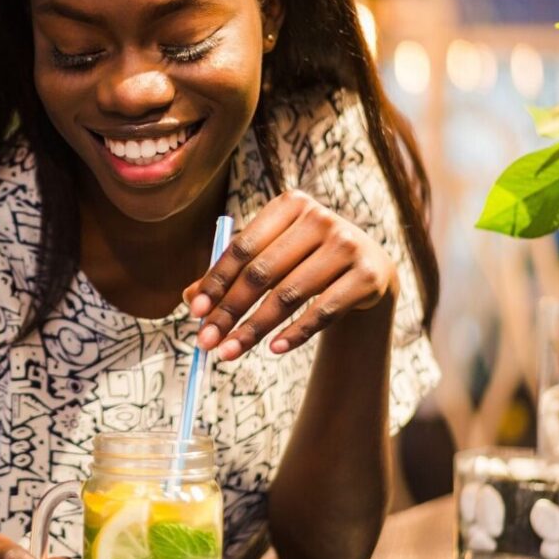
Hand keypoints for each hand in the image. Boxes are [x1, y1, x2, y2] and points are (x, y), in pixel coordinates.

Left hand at [184, 189, 396, 361]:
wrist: (369, 269)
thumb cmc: (307, 261)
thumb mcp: (272, 258)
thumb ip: (233, 274)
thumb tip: (189, 298)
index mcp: (290, 205)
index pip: (243, 247)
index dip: (216, 281)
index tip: (195, 311)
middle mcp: (320, 218)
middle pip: (262, 272)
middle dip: (229, 311)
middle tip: (206, 341)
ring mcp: (347, 245)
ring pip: (289, 295)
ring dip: (255, 328)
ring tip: (230, 352)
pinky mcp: (366, 276)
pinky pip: (322, 311)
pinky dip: (296, 333)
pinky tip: (274, 348)